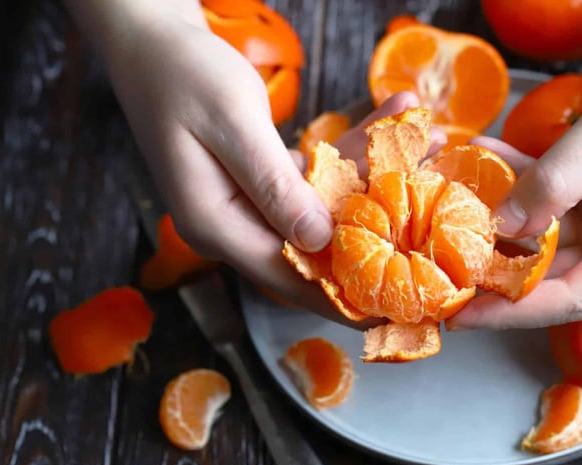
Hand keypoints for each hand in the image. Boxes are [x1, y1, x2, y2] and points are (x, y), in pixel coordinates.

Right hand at [85, 0, 447, 326]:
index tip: (389, 307)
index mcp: (215, 224)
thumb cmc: (182, 74)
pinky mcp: (260, 180)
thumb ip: (274, 184)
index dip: (338, 296)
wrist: (151, 40)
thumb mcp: (231, 123)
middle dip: (374, 229)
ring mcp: (246, 203)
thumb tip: (319, 239)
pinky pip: (314, 178)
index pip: (285, 277)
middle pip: (313, 247)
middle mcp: (232, 224)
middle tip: (430, 218)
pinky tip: (388, 122)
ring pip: (321, 208)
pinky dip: (350, 154)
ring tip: (427, 140)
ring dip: (373, 178)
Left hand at [447, 36, 581, 329]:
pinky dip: (519, 187)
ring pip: (543, 242)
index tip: (458, 314)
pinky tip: (484, 158)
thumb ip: (554, 184)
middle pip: (552, 278)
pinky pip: (550, 210)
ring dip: (499, 217)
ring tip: (449, 199)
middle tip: (435, 262)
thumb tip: (498, 228)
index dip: (509, 309)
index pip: (570, 298)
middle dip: (493, 264)